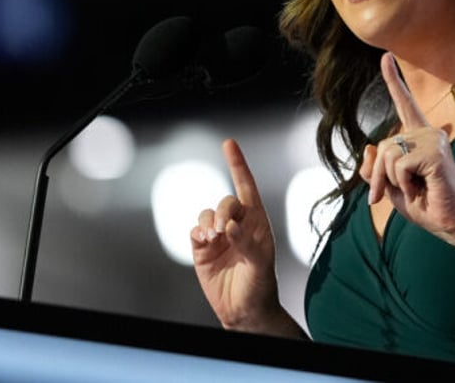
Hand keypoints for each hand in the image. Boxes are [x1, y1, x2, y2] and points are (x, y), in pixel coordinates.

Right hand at [191, 138, 279, 331]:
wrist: (244, 310)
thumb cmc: (260, 285)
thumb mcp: (260, 263)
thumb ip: (246, 242)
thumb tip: (229, 226)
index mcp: (257, 221)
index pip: (246, 186)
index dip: (237, 164)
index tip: (229, 143)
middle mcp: (237, 224)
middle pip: (225, 201)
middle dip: (222, 211)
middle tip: (223, 230)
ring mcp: (218, 236)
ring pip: (206, 214)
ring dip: (207, 222)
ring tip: (212, 239)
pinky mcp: (202, 249)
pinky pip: (194, 230)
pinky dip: (196, 233)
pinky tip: (204, 243)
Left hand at [360, 53, 454, 246]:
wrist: (452, 223)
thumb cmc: (425, 204)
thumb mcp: (392, 187)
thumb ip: (377, 169)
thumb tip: (368, 147)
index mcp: (419, 137)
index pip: (404, 104)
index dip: (393, 80)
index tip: (385, 56)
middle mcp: (428, 132)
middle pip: (383, 146)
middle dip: (380, 176)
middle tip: (397, 193)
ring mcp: (434, 140)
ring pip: (389, 156)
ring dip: (393, 181)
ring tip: (416, 189)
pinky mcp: (435, 152)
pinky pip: (400, 165)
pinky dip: (403, 184)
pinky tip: (422, 189)